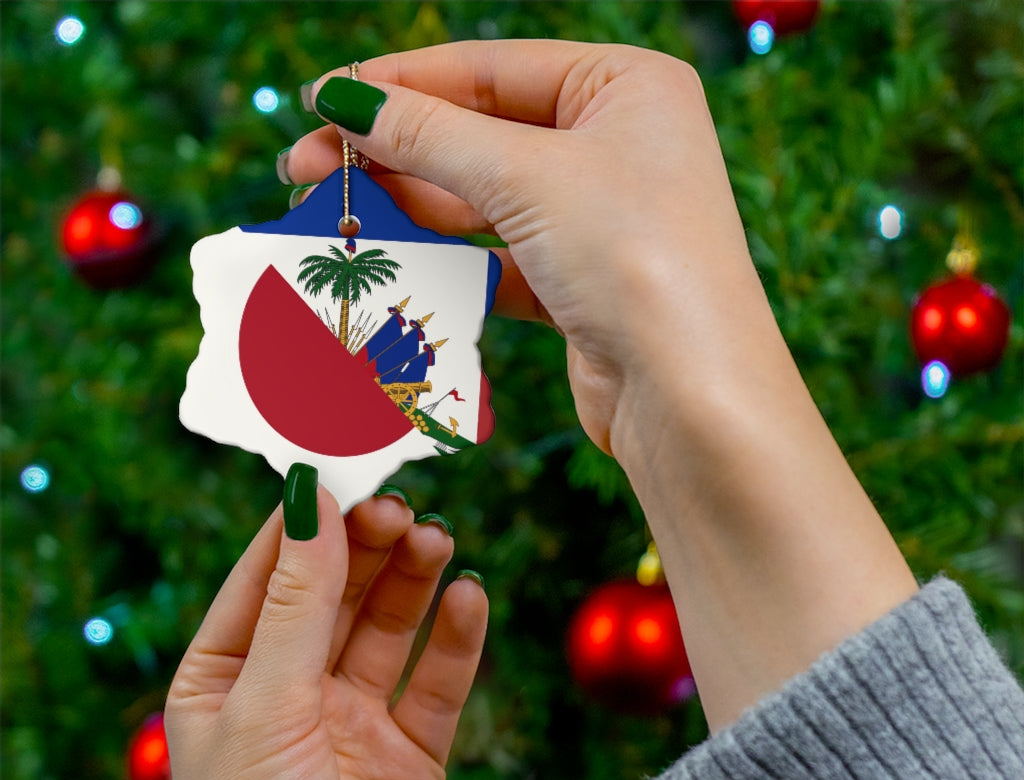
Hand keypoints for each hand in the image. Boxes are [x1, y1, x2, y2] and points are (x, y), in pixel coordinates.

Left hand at [165, 485, 486, 779]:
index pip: (269, 572)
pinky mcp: (411, 755)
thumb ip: (298, 602)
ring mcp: (353, 723)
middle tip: (403, 503)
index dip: (307, 516)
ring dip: (413, 580)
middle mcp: (290, 693)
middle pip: (336, 591)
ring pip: (389, 626)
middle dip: (368, 544)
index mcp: (226, 678)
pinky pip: (437, 681)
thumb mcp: (267, 708)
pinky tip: (470, 598)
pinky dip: (456, 639)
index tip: (346, 459)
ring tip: (438, 540)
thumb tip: (311, 497)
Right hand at [285, 40, 768, 456]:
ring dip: (410, 207)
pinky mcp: (580, 284)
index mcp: (626, 86)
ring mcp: (599, 218)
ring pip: (484, 199)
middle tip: (304, 167)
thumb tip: (344, 100)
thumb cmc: (634, 260)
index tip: (321, 101)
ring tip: (334, 213)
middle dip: (393, 151)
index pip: (489, 69)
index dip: (399, 84)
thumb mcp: (526, 177)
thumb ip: (430, 135)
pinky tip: (394, 262)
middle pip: (480, 134)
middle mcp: (617, 145)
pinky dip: (448, 261)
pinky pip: (498, 258)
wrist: (689, 396)